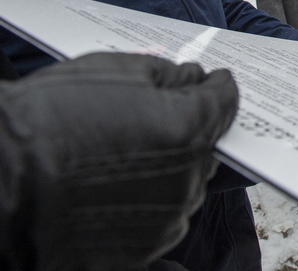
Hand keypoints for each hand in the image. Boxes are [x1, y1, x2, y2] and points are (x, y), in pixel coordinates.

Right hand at [0, 53, 237, 270]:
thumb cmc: (50, 119)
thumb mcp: (115, 72)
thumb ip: (170, 74)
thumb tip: (196, 78)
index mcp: (188, 130)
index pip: (224, 103)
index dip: (218, 88)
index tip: (215, 82)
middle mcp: (187, 179)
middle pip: (205, 146)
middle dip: (189, 130)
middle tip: (152, 120)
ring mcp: (166, 218)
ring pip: (186, 185)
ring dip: (171, 169)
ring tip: (123, 157)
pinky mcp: (143, 249)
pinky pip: (163, 217)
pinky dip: (149, 201)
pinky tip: (116, 188)